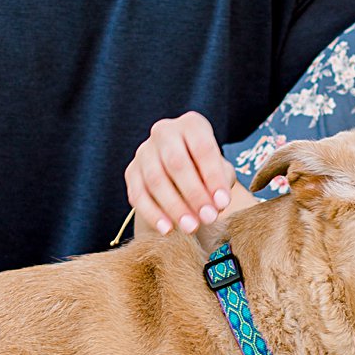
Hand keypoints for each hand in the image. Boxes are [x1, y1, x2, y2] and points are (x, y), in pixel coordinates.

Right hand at [124, 112, 245, 237]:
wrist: (180, 174)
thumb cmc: (207, 171)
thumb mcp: (221, 171)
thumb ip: (222, 182)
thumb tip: (216, 203)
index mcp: (191, 124)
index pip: (202, 148)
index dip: (213, 177)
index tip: (223, 203)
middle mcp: (164, 132)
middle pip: (176, 162)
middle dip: (194, 193)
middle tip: (208, 218)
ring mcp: (144, 151)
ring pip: (155, 180)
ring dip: (174, 207)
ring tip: (191, 228)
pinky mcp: (131, 171)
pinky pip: (138, 194)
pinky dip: (153, 214)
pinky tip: (168, 230)